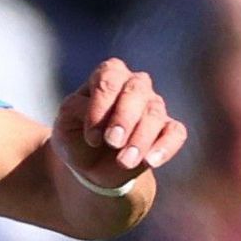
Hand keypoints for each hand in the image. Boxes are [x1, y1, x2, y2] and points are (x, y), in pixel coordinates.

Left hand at [52, 58, 186, 185]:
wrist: (90, 164)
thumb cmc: (75, 134)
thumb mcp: (65, 122)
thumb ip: (78, 110)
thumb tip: (106, 116)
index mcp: (107, 76)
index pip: (108, 78)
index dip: (101, 106)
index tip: (92, 137)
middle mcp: (134, 85)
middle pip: (136, 90)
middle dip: (124, 117)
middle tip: (112, 142)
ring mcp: (154, 106)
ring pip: (154, 113)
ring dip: (140, 139)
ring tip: (124, 162)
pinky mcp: (168, 129)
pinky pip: (176, 132)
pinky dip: (165, 147)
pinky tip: (151, 162)